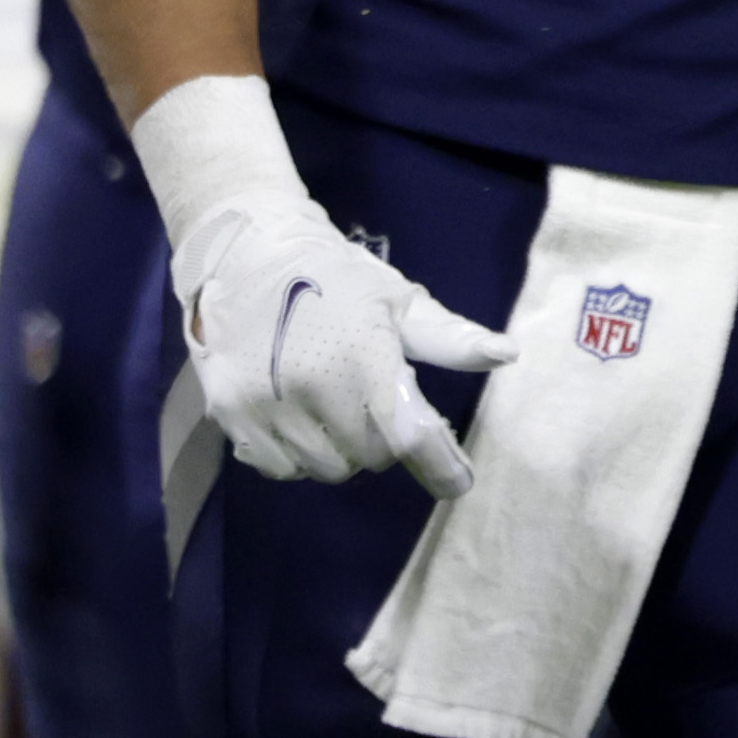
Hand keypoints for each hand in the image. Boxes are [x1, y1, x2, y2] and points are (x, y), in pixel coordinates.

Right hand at [128, 75, 507, 497]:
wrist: (246, 255)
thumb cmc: (335, 278)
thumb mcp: (397, 300)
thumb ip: (449, 338)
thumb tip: (506, 353)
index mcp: (361, 355)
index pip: (408, 435)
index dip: (439, 465)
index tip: (457, 482)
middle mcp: (311, 386)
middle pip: (370, 457)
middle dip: (382, 438)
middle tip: (372, 401)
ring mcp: (265, 404)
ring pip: (325, 467)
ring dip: (340, 449)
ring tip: (333, 405)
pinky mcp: (230, 415)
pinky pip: (280, 467)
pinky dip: (297, 454)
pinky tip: (298, 414)